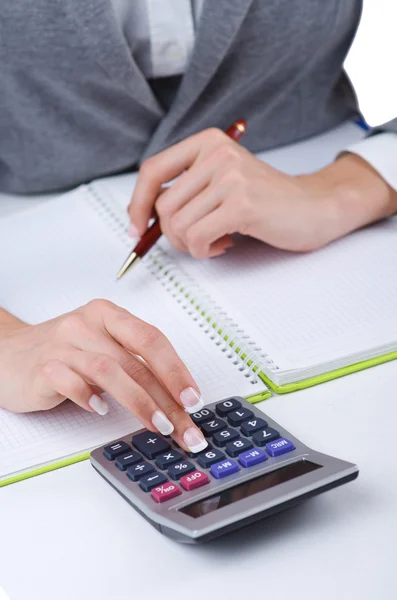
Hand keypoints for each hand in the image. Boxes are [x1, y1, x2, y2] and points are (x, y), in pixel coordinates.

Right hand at [0, 301, 207, 452]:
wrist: (8, 353)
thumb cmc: (62, 352)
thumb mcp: (101, 347)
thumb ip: (133, 363)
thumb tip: (176, 400)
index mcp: (108, 316)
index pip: (152, 339)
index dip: (176, 370)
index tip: (194, 399)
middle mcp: (88, 325)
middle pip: (136, 360)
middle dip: (167, 398)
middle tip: (183, 426)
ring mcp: (64, 344)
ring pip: (110, 370)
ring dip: (139, 402)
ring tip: (158, 425)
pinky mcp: (42, 367)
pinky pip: (71, 381)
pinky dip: (90, 397)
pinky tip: (101, 411)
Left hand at [128, 128, 396, 257]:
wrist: (313, 207)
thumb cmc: (266, 201)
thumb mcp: (222, 182)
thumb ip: (188, 190)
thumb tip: (143, 217)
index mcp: (207, 143)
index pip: (153, 171)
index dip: (138, 203)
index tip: (136, 227)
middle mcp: (217, 153)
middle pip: (163, 205)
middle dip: (172, 235)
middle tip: (195, 241)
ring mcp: (230, 176)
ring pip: (178, 225)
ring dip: (191, 245)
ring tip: (214, 241)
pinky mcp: (242, 203)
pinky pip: (198, 237)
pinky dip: (204, 251)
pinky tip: (224, 244)